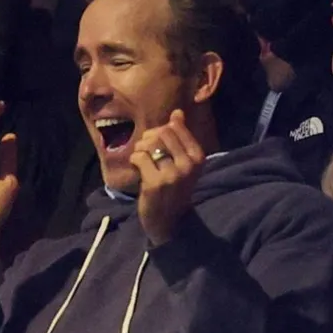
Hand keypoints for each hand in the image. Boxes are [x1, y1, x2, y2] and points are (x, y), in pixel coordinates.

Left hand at [130, 110, 203, 245]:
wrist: (169, 220)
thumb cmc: (174, 187)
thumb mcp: (184, 162)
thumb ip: (181, 137)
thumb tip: (178, 112)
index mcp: (198, 156)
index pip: (174, 127)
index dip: (160, 131)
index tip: (157, 144)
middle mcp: (188, 165)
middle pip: (160, 133)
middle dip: (148, 139)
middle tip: (145, 152)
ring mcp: (172, 175)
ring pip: (148, 144)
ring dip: (140, 149)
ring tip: (141, 160)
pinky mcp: (155, 183)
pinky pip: (139, 157)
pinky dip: (134, 160)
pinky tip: (138, 169)